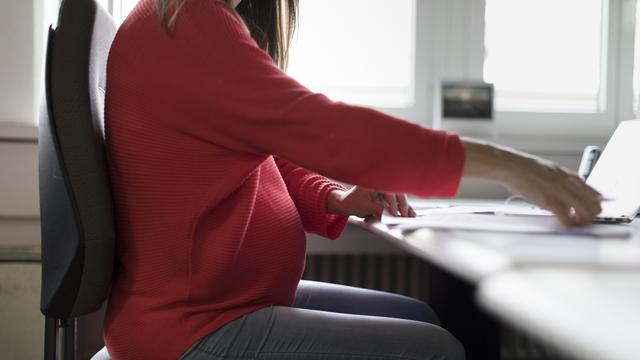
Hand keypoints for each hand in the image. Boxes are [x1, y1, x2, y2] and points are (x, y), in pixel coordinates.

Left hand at [327, 186, 416, 217]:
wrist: (347, 202)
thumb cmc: (353, 202)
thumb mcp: (364, 207)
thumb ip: (377, 209)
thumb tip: (391, 214)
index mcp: (374, 181)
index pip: (387, 191)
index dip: (392, 202)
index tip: (394, 213)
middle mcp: (381, 182)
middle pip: (396, 192)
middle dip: (402, 204)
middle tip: (404, 215)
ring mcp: (385, 188)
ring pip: (399, 196)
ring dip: (405, 206)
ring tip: (411, 215)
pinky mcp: (388, 195)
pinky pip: (398, 200)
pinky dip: (403, 207)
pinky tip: (411, 213)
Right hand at [462, 138, 602, 226]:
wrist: (511, 166)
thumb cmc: (526, 170)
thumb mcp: (550, 172)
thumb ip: (561, 184)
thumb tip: (564, 197)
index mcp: (571, 176)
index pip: (595, 194)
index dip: (593, 206)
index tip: (586, 212)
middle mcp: (571, 184)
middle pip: (595, 205)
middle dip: (590, 216)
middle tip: (579, 221)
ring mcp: (562, 193)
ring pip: (586, 213)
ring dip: (581, 222)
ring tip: (572, 224)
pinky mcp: (551, 202)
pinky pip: (567, 219)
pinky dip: (567, 226)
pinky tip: (562, 225)